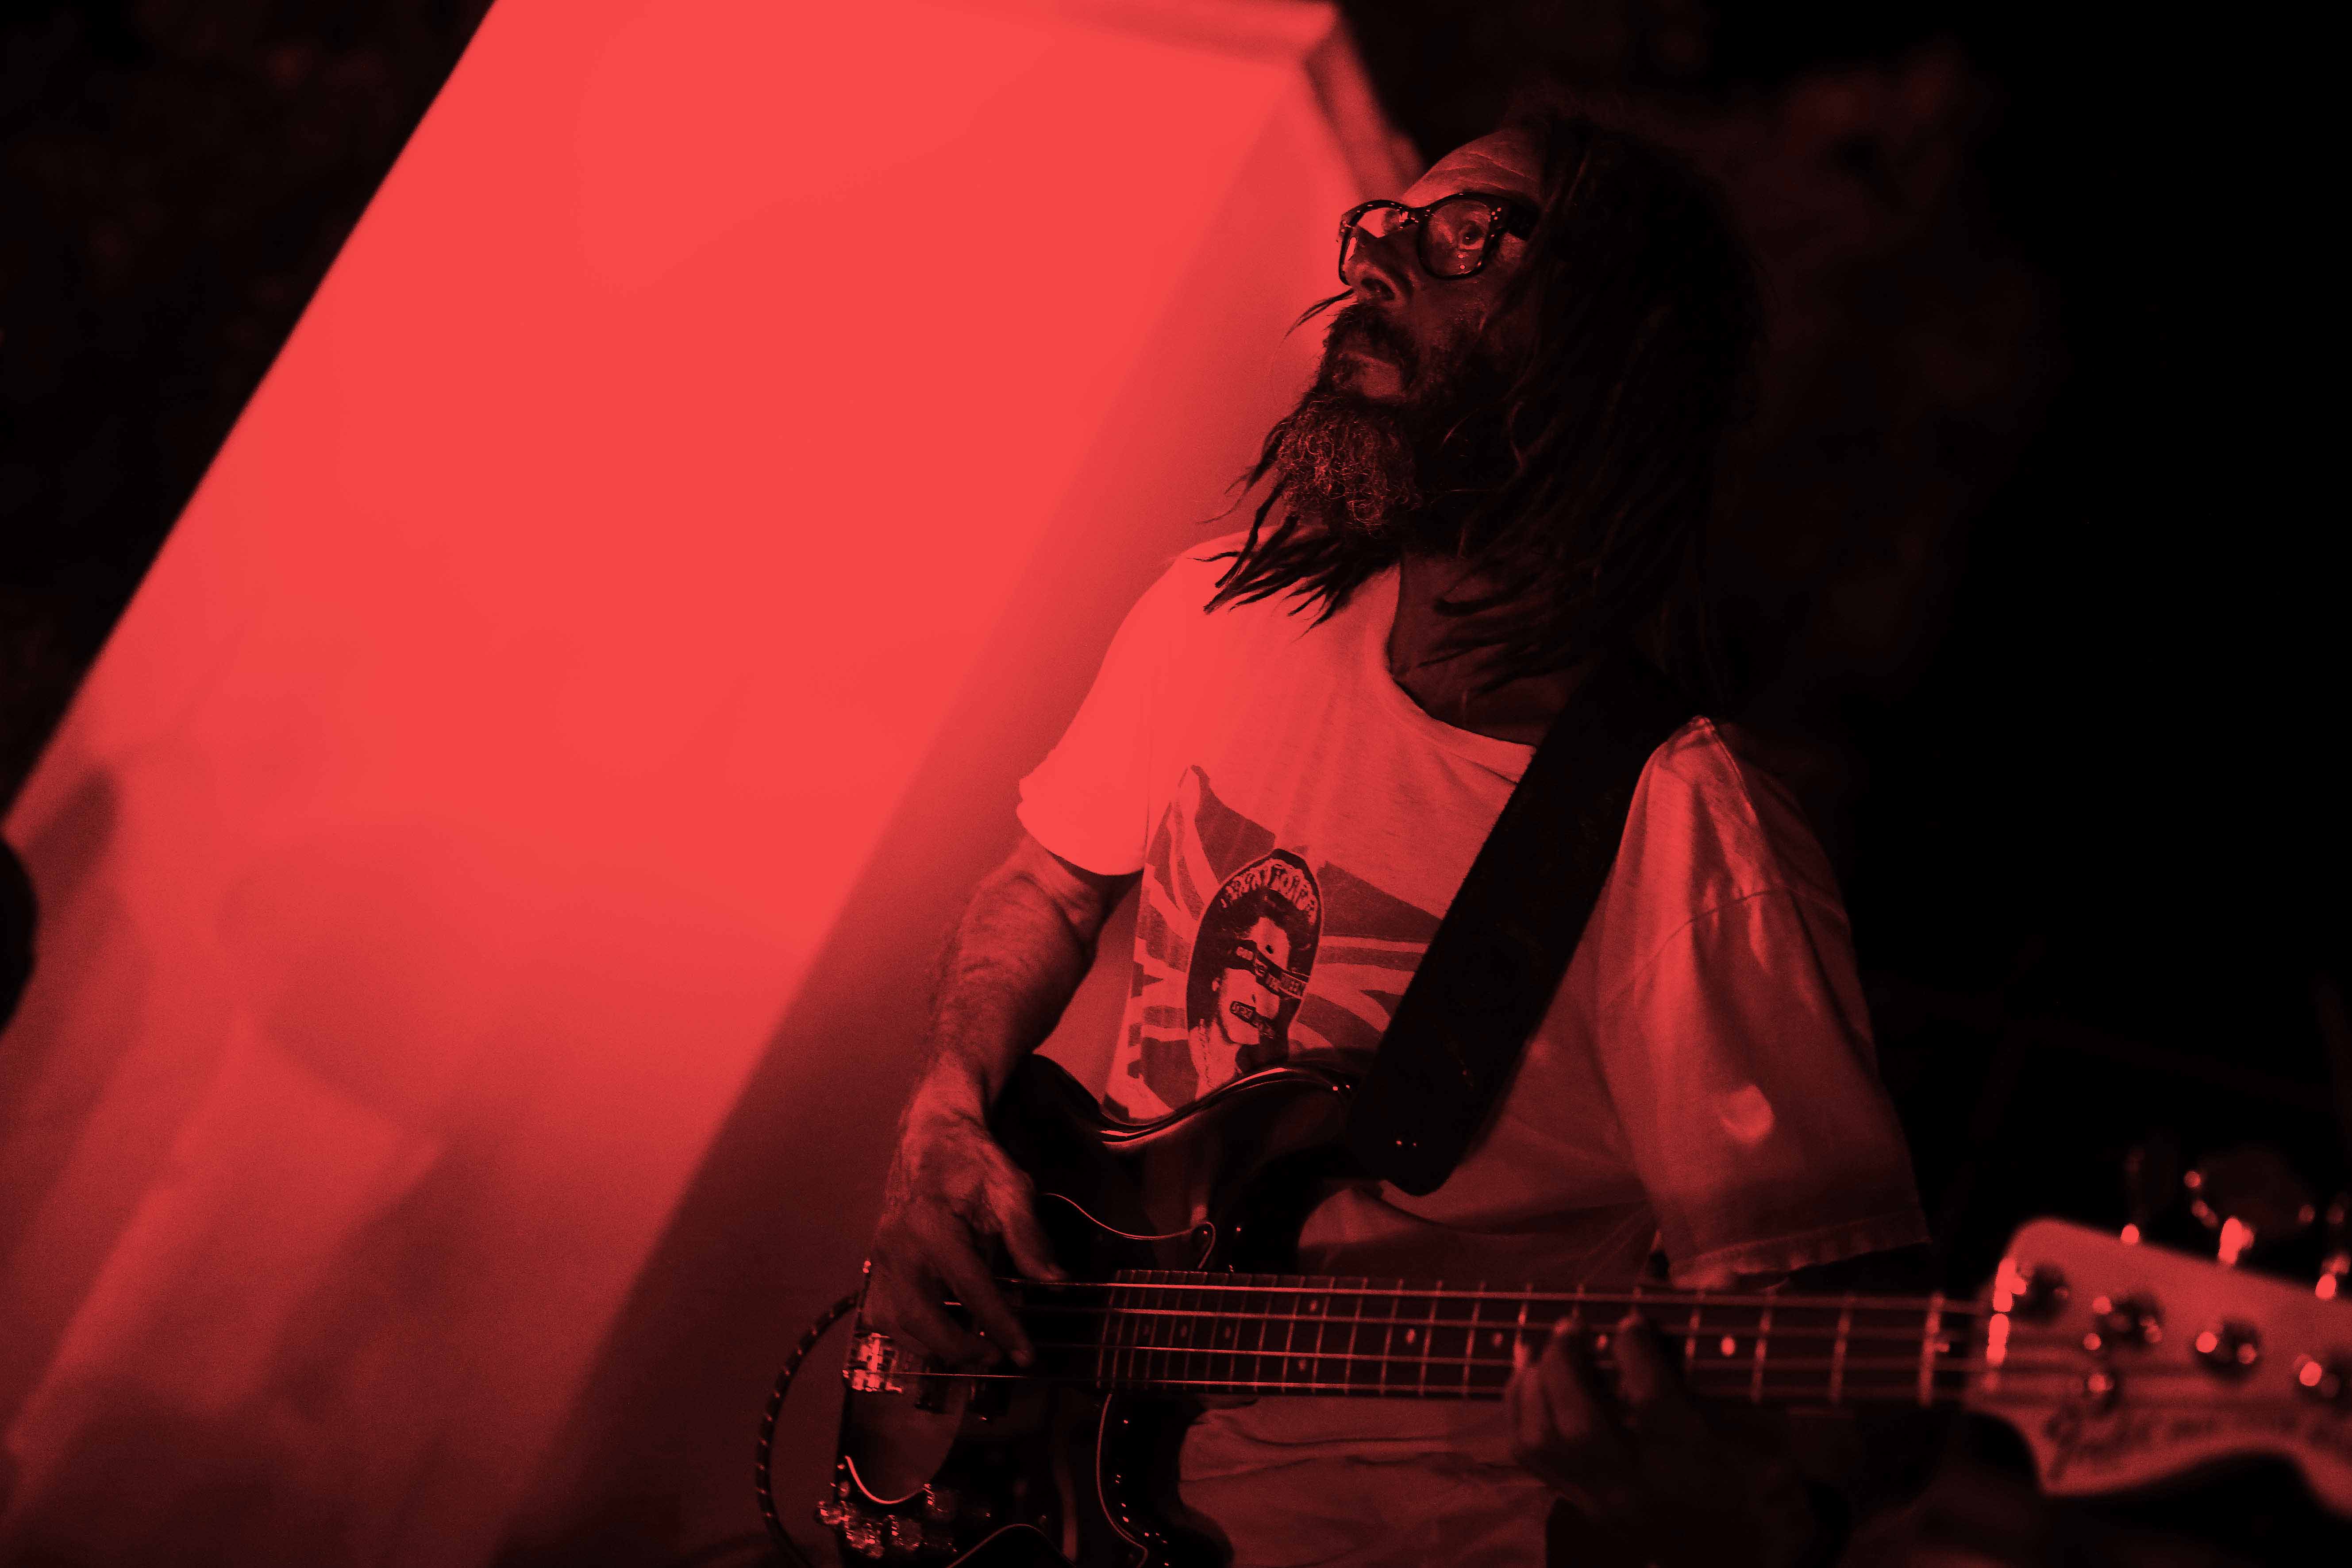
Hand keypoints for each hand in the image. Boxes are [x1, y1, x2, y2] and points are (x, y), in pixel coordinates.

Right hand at [863, 1109, 1062, 1369]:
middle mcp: (900, 1246)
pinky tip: (936, 1333)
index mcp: (934, 1226)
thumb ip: (1029, 1237)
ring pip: (894, 1322)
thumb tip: (1054, 1282)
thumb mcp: (1010, 1188)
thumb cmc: (971, 1159)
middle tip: (996, 1356)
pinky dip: (907, 1332)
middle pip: (921, 1317)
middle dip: (960, 1348)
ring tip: (972, 1349)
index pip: (971, 1289)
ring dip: (931, 1346)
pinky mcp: (877, 1261)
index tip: (1026, 1355)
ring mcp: (882, 1256)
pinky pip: (881, 1311)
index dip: (1001, 1326)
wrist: (930, 1134)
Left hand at [1506, 1311, 1818, 1567]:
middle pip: (1578, 1424)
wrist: (1745, 1562)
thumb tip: (1721, 1278)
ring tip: (1539, 1344)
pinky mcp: (1581, 1505)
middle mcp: (1639, 1489)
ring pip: (1543, 1440)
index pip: (1650, 1403)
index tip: (1630, 1319)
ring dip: (1532, 1384)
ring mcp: (1603, 1502)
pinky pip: (1530, 1456)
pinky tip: (1526, 1375)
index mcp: (1694, 1468)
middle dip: (1565, 1363)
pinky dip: (1519, 1409)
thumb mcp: (1768, 1431)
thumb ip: (1738, 1358)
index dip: (1633, 1352)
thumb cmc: (1762, 1487)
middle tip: (1572, 1324)